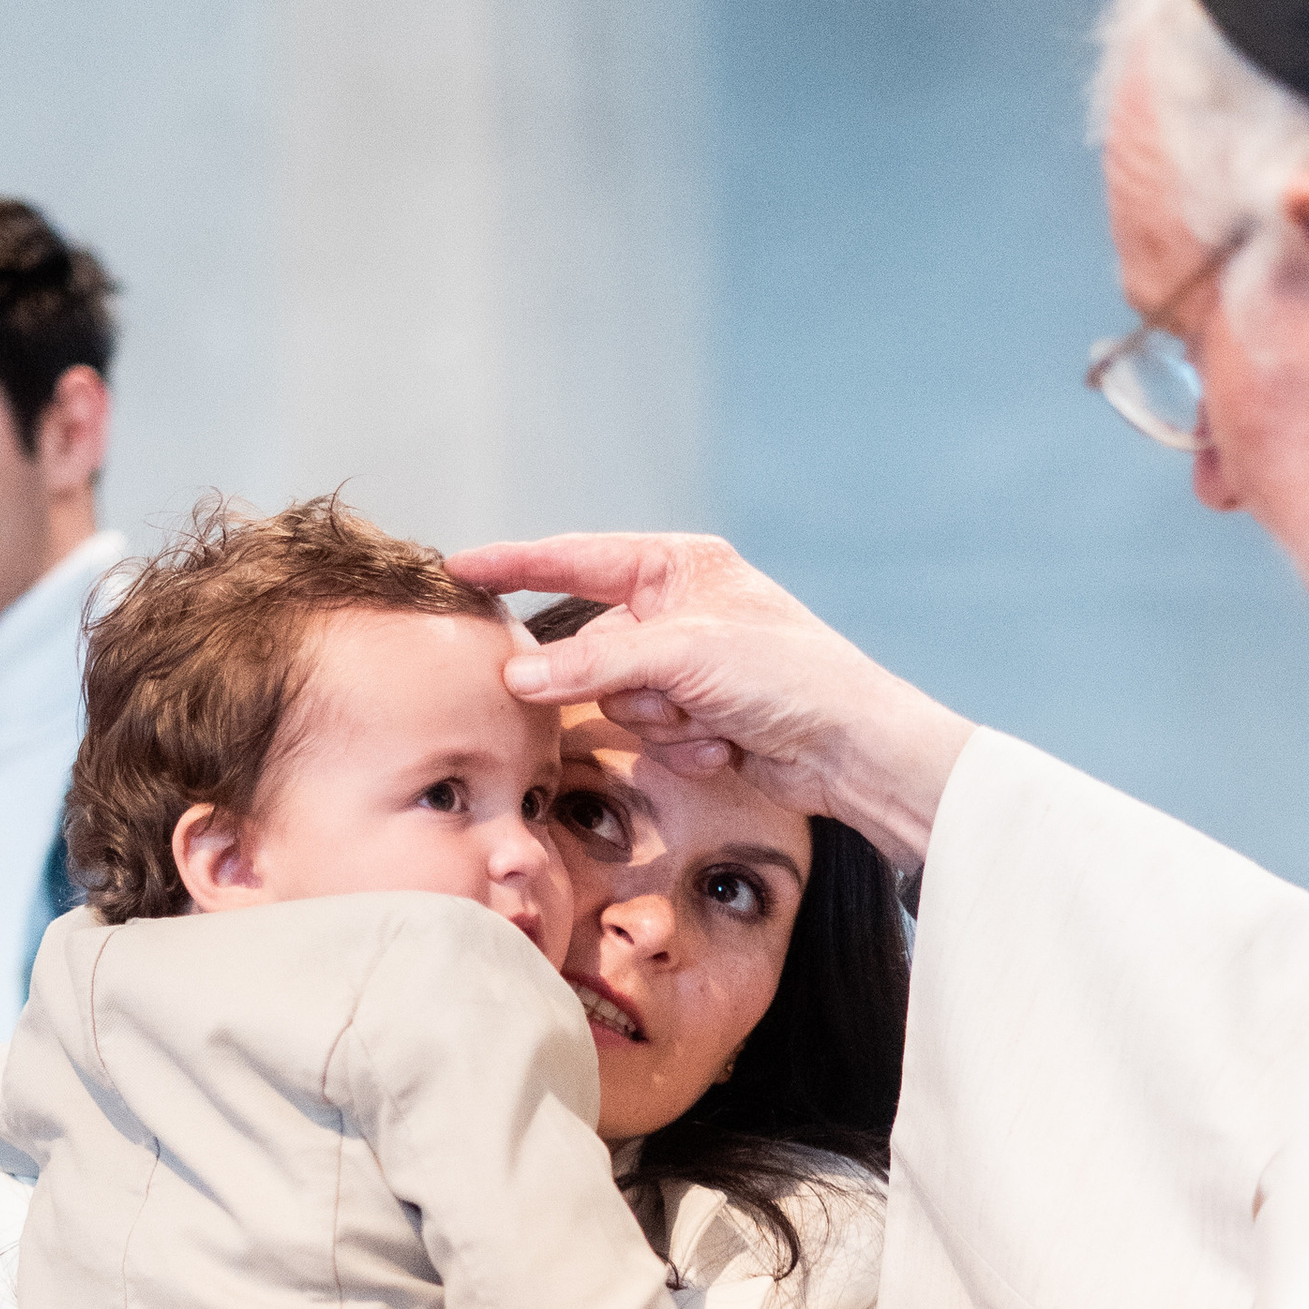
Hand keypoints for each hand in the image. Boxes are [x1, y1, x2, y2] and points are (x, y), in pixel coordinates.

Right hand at [445, 532, 974, 869]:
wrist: (852, 749)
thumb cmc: (789, 676)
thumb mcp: (683, 656)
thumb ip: (592, 665)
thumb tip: (515, 677)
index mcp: (679, 565)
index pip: (576, 559)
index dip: (514, 565)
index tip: (456, 569)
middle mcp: (678, 609)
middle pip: (591, 649)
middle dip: (622, 684)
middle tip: (660, 695)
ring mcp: (686, 667)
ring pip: (616, 700)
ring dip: (658, 721)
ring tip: (712, 720)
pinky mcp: (697, 718)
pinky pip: (650, 735)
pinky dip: (682, 747)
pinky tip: (728, 745)